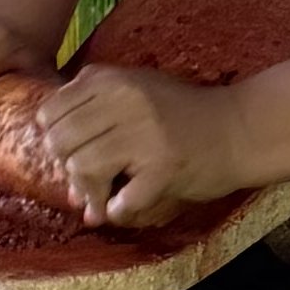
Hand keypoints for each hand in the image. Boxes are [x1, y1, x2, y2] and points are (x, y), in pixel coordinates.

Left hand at [14, 62, 239, 227]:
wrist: (240, 129)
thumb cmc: (183, 114)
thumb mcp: (135, 94)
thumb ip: (93, 118)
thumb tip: (64, 180)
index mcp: (112, 79)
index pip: (49, 113)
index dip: (54, 137)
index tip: (75, 150)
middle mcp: (125, 101)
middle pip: (60, 143)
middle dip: (68, 167)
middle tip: (92, 178)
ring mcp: (145, 135)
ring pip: (82, 170)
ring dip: (92, 192)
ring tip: (109, 195)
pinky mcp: (164, 168)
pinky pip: (120, 201)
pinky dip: (119, 210)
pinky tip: (128, 204)